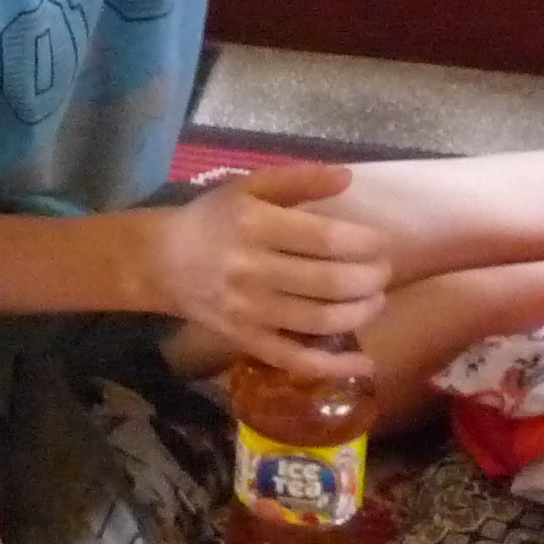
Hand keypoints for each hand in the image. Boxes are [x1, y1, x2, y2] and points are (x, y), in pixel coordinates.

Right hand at [152, 162, 393, 376]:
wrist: (160, 261)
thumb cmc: (211, 219)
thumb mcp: (247, 188)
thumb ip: (298, 180)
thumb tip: (348, 177)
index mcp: (254, 225)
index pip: (327, 239)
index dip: (367, 244)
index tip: (382, 243)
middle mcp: (251, 269)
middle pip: (331, 282)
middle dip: (372, 279)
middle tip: (383, 272)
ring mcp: (248, 310)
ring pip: (322, 321)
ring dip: (362, 313)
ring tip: (375, 299)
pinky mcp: (245, 339)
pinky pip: (295, 359)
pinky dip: (335, 366)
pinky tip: (364, 363)